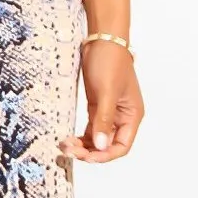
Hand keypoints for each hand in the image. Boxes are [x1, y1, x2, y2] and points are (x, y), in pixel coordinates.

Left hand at [58, 39, 142, 162]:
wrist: (101, 40)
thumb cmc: (110, 62)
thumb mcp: (106, 92)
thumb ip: (103, 120)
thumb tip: (101, 145)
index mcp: (132, 115)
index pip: (122, 146)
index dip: (105, 155)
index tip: (87, 157)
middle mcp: (122, 117)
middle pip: (107, 145)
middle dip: (90, 151)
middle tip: (70, 151)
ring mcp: (109, 112)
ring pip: (97, 138)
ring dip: (83, 145)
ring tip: (65, 146)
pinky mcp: (96, 106)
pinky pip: (90, 128)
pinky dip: (80, 135)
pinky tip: (69, 138)